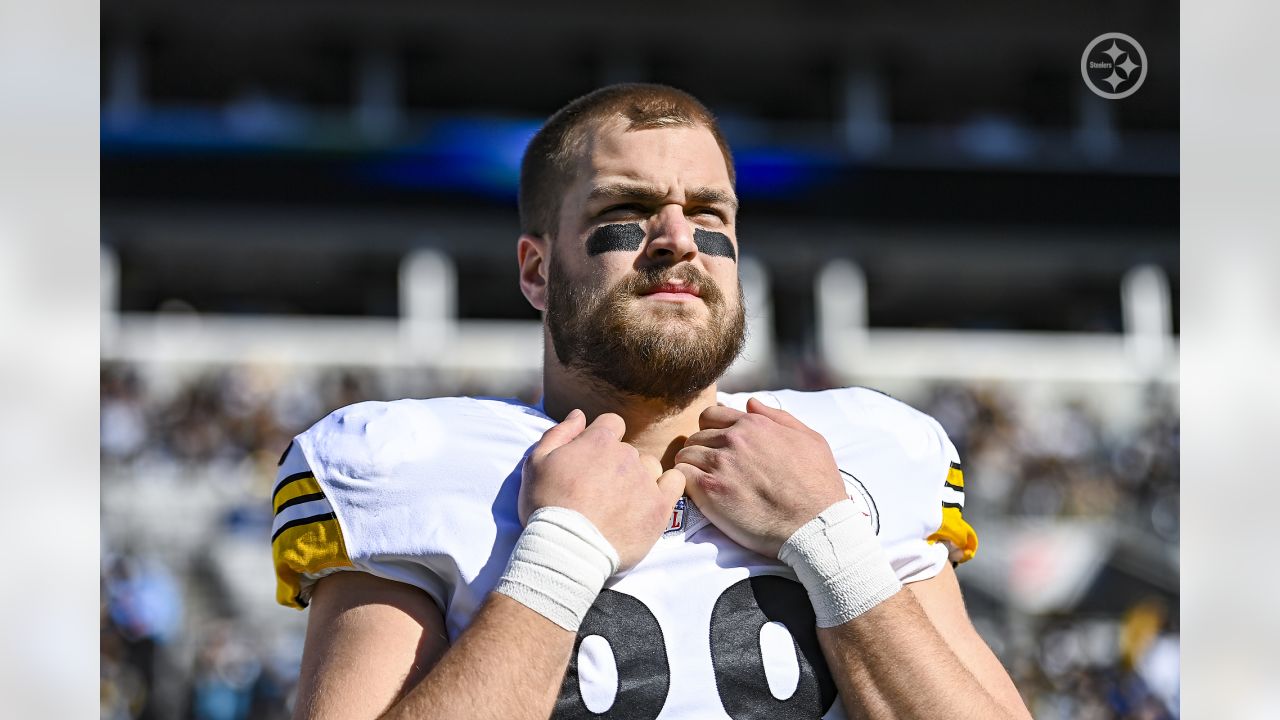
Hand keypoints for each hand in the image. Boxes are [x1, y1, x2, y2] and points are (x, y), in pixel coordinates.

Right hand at [520, 410, 686, 569]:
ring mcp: (646, 481)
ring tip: (621, 502)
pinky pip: (675, 483)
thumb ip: (560, 433)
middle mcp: (627, 456)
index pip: (612, 424)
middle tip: (600, 490)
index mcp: (599, 441)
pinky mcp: (660, 507)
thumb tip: (579, 414)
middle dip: (616, 464)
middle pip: (628, 450)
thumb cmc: (546, 506)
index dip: (602, 439)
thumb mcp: (537, 463)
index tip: (593, 460)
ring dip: (639, 477)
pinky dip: (668, 486)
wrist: (565, 550)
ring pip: (650, 467)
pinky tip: (653, 498)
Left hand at [675, 397, 847, 557]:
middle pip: (695, 436)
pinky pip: (680, 477)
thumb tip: (750, 404)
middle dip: (700, 451)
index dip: (711, 432)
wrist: (815, 524)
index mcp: (754, 425)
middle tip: (711, 472)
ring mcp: (720, 464)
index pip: (711, 416)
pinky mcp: (709, 491)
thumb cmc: (818, 484)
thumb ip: (778, 417)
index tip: (717, 449)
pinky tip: (697, 495)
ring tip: (704, 485)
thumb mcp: (810, 439)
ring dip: (690, 468)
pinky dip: (683, 484)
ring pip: (684, 455)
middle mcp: (734, 439)